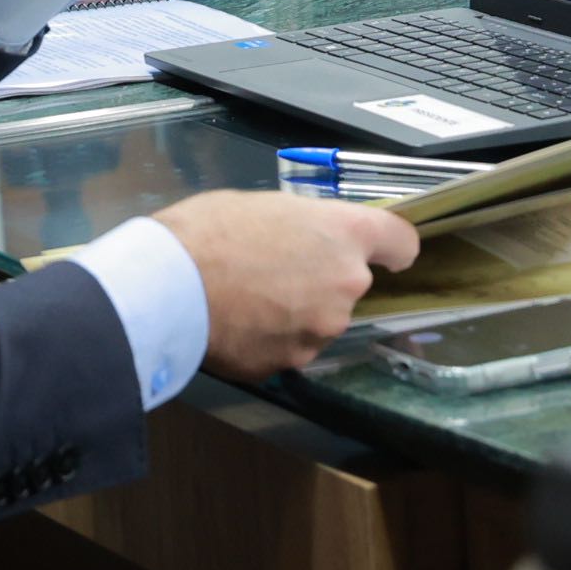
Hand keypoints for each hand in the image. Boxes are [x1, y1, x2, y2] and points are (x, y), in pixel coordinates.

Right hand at [153, 193, 419, 377]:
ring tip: (248, 298)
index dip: (393, 248)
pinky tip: (238, 323)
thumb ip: (303, 227)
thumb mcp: (265, 206)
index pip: (401, 242)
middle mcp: (346, 286)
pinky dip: (272, 338)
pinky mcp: (293, 362)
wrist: (169, 287)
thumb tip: (305, 240)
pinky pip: (290, 346)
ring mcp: (322, 330)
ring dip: (297, 312)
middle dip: (322, 280)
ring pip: (320, 319)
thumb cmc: (209, 231)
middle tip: (275, 270)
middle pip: (351, 284)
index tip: (387, 255)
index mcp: (345, 235)